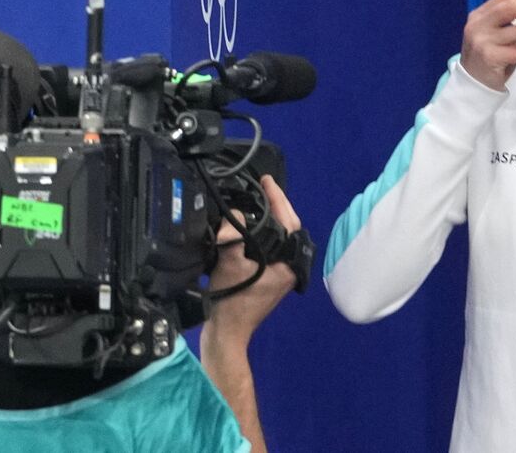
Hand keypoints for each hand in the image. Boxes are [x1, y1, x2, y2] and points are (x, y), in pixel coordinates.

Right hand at [204, 175, 301, 349]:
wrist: (225, 332)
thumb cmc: (232, 301)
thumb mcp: (230, 262)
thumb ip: (233, 235)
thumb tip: (232, 215)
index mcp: (290, 263)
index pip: (289, 222)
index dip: (278, 199)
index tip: (267, 181)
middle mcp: (290, 266)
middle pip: (286, 227)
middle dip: (275, 205)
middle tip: (262, 186)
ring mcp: (280, 273)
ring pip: (277, 237)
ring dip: (267, 219)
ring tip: (257, 199)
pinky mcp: (268, 277)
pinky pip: (266, 247)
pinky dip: (259, 233)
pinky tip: (248, 224)